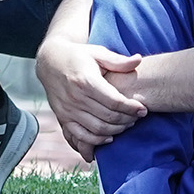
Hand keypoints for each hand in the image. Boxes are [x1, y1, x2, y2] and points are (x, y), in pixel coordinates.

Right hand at [38, 40, 145, 154]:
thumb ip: (118, 61)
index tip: (143, 109)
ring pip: (97, 129)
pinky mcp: (63, 117)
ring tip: (127, 125)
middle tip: (137, 117)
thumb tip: (138, 60)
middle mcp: (76, 97)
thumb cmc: (78, 56)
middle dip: (127, 120)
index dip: (131, 108)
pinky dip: (96, 140)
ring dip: (116, 131)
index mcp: (86, 81)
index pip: (114, 101)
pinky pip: (81, 136)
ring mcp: (68, 110)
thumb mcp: (97, 53)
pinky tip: (109, 137)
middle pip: (108, 117)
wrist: (50, 62)